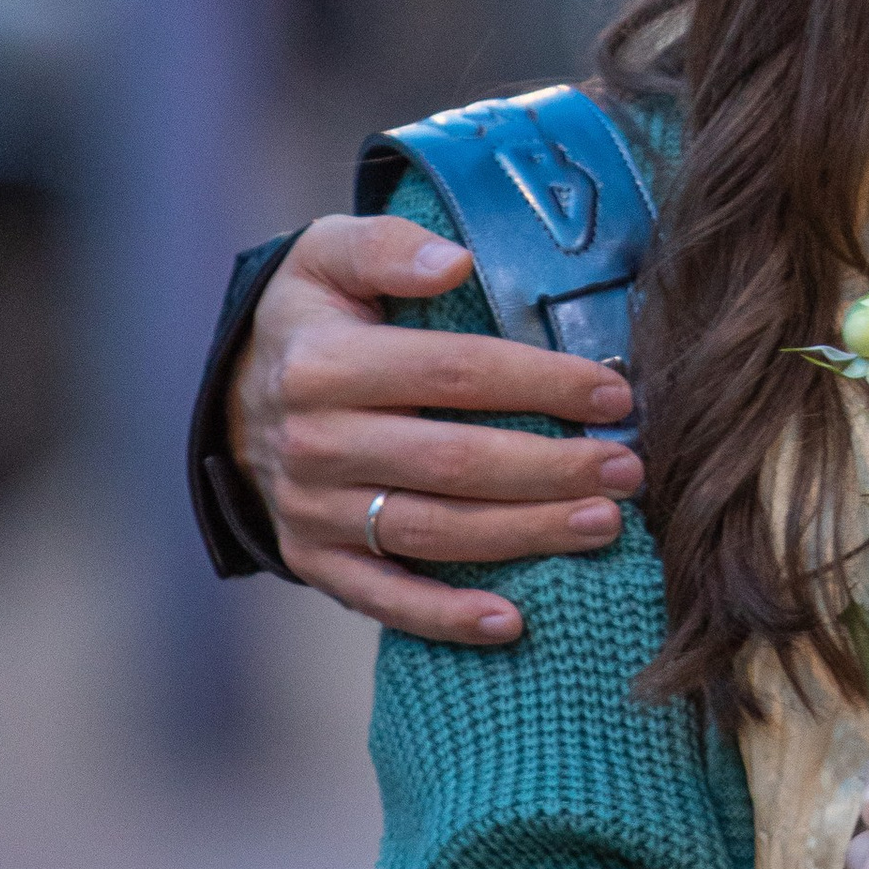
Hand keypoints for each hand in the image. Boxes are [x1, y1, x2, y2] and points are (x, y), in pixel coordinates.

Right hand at [227, 214, 644, 642]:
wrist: (239, 400)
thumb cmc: (315, 318)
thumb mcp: (328, 256)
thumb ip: (387, 246)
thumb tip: (454, 262)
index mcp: (323, 363)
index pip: (454, 373)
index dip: (541, 383)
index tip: (614, 392)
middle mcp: (314, 443)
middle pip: (454, 461)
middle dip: (553, 467)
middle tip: (629, 469)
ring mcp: (313, 510)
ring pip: (433, 532)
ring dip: (525, 535)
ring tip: (604, 525)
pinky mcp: (316, 560)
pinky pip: (384, 599)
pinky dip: (446, 617)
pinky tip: (512, 622)